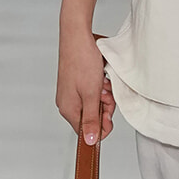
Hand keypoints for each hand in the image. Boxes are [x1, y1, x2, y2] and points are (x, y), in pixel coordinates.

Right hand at [56, 29, 115, 144]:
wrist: (77, 36)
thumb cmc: (82, 62)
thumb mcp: (91, 94)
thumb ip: (92, 119)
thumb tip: (90, 142)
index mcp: (69, 109)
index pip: (87, 131)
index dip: (102, 125)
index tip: (110, 114)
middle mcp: (68, 103)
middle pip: (93, 117)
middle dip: (105, 106)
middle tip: (106, 91)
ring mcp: (72, 93)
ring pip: (95, 104)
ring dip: (104, 95)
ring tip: (103, 81)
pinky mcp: (77, 84)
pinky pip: (93, 92)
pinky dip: (100, 86)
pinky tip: (101, 76)